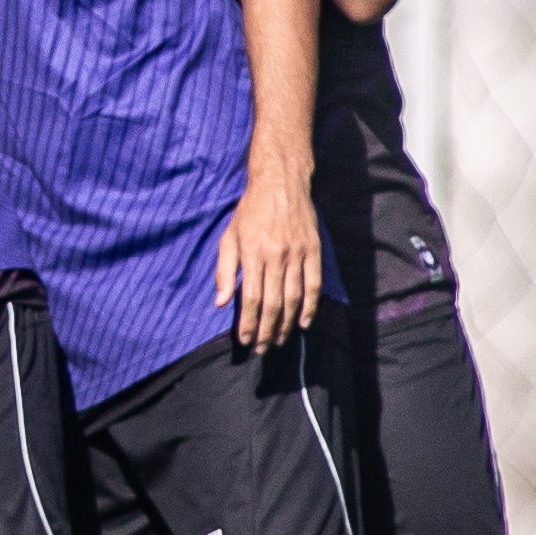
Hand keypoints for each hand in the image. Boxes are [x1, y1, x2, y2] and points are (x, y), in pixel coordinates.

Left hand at [216, 163, 323, 349]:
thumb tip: (221, 303)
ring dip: (288, 324)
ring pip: (294, 298)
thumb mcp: (228, 238)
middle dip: (268, 330)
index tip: (245, 341)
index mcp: (253, 254)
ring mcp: (298, 254)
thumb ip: (225, 272)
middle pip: (274, 303)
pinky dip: (311, 306)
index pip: (252, 298)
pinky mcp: (315, 251)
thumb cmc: (249, 213)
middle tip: (262, 349)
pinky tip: (305, 322)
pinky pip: (314, 285)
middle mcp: (277, 257)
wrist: (280, 185)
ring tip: (280, 341)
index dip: (249, 323)